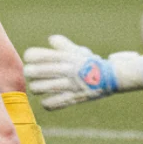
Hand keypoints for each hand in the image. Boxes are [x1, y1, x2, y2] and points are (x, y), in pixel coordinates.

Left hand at [23, 35, 142, 109]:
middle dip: (31, 73)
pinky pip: (50, 103)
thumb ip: (62, 44)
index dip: (31, 57)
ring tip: (41, 87)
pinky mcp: (72, 98)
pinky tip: (49, 99)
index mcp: (63, 56)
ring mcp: (68, 84)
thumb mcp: (78, 51)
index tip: (34, 60)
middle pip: (32, 72)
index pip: (34, 55)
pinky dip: (47, 102)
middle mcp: (64, 69)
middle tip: (34, 75)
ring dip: (37, 88)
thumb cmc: (91, 63)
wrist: (111, 76)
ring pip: (37, 88)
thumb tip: (50, 40)